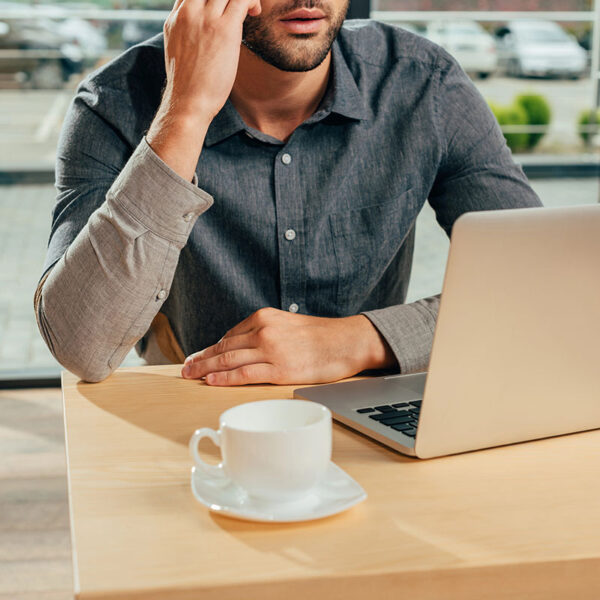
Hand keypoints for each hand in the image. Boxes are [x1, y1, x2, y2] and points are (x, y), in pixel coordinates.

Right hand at [162, 0, 260, 120]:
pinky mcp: (224, 29)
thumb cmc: (189, 86)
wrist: (188, 102)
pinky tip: (255, 12)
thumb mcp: (179, 52)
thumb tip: (204, 34)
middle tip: (240, 7)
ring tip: (250, 9)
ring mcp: (205, 18)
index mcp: (176, 17)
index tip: (225, 8)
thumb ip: (189, 33)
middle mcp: (188, 12)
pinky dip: (252, 0)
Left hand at [181, 307, 396, 384]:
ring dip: (206, 368)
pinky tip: (211, 381)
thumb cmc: (321, 335)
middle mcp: (263, 330)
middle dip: (202, 358)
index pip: (230, 335)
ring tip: (191, 375)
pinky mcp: (279, 369)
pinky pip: (244, 375)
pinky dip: (224, 378)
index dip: (212, 348)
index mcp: (264, 317)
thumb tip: (245, 346)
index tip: (200, 356)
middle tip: (186, 368)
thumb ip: (266, 331)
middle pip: (224, 347)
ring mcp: (270, 350)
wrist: (347, 341)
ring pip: (229, 360)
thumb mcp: (288, 323)